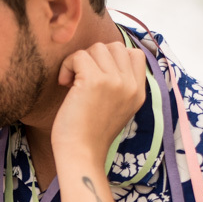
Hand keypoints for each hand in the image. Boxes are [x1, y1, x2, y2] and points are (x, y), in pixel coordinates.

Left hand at [52, 40, 148, 169]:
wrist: (81, 155)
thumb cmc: (89, 135)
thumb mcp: (116, 109)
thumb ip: (118, 85)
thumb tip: (102, 56)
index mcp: (138, 93)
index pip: (134, 54)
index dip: (111, 58)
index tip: (96, 76)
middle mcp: (131, 86)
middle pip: (114, 47)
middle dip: (94, 58)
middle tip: (82, 80)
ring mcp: (115, 82)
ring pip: (97, 48)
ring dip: (79, 61)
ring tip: (72, 83)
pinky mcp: (95, 81)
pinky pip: (79, 56)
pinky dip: (67, 65)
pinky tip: (64, 84)